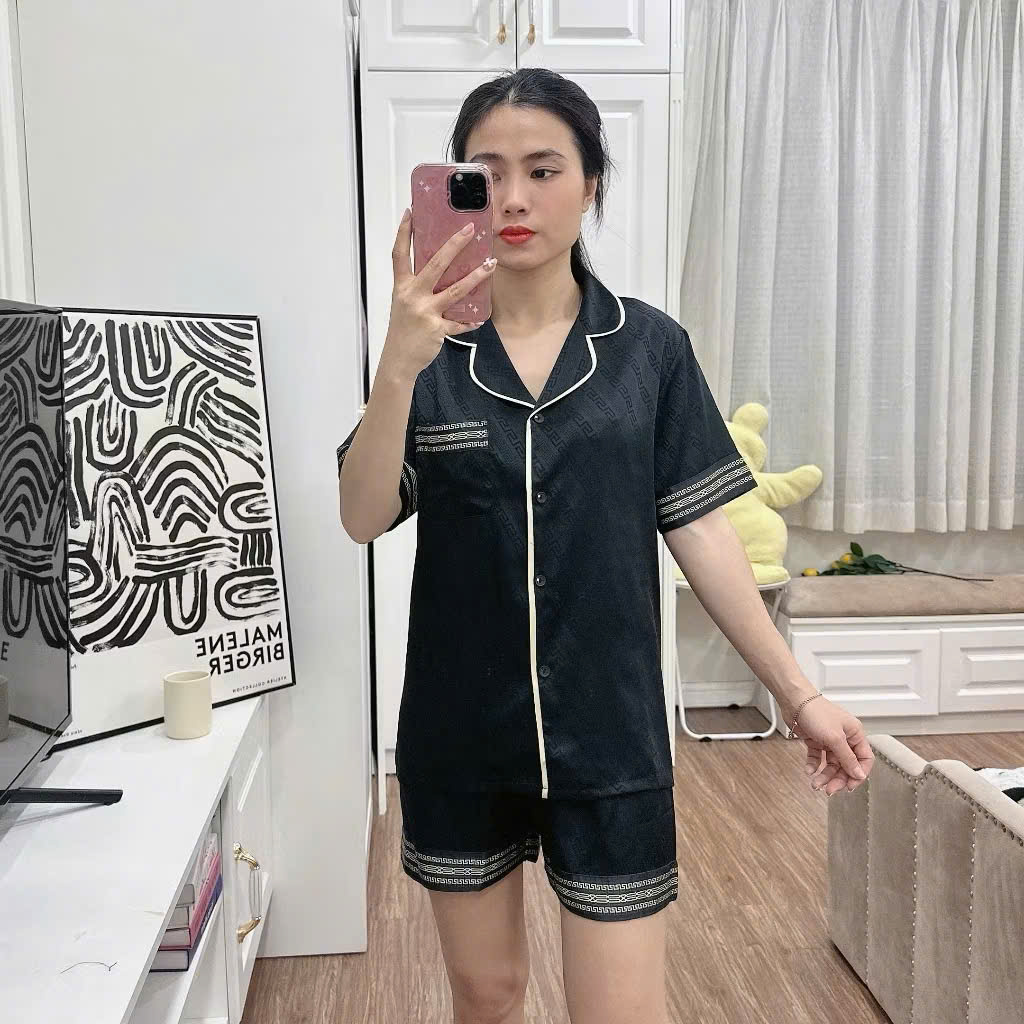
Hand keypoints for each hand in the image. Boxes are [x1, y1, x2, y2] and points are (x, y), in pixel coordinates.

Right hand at [380, 208, 497, 381]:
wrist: (398, 359)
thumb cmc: (403, 330)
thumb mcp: (404, 304)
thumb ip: (418, 287)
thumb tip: (441, 270)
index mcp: (401, 287)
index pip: (399, 254)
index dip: (403, 232)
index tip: (411, 212)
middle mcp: (412, 296)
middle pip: (435, 264)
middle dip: (454, 245)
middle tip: (469, 230)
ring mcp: (425, 312)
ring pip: (455, 290)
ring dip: (476, 276)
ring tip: (490, 264)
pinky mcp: (436, 329)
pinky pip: (459, 322)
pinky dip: (470, 320)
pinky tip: (480, 317)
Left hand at [790, 694, 873, 796]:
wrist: (794, 701)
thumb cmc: (816, 712)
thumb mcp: (835, 738)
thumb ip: (847, 758)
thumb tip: (859, 775)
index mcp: (855, 734)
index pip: (864, 759)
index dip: (859, 774)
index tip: (850, 786)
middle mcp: (844, 738)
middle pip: (846, 765)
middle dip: (838, 779)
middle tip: (829, 789)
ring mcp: (829, 740)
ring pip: (831, 764)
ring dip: (824, 775)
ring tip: (815, 784)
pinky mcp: (815, 741)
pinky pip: (818, 758)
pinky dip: (813, 765)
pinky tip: (809, 770)